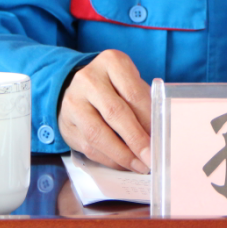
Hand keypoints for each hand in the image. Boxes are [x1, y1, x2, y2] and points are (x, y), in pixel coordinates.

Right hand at [58, 49, 151, 172]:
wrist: (79, 89)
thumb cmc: (114, 86)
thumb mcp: (130, 83)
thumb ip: (144, 103)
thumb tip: (159, 134)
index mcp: (111, 62)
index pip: (133, 93)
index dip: (148, 119)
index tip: (160, 138)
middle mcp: (88, 79)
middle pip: (115, 113)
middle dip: (136, 139)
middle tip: (151, 157)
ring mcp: (73, 102)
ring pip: (98, 134)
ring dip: (122, 154)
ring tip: (139, 165)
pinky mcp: (66, 125)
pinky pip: (89, 147)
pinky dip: (109, 159)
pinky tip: (123, 163)